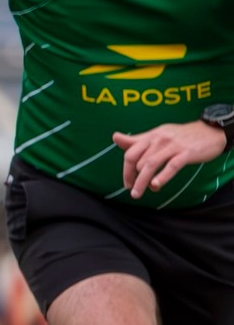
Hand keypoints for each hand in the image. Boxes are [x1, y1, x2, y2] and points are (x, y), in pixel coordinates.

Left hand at [113, 121, 229, 198]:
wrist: (210, 131)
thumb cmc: (181, 136)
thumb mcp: (158, 135)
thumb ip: (137, 140)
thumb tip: (115, 137)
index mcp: (151, 136)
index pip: (130, 153)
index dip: (126, 170)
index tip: (127, 183)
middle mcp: (159, 139)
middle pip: (137, 160)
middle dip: (132, 177)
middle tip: (133, 190)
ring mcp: (172, 146)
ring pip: (151, 164)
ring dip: (142, 181)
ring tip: (138, 193)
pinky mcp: (186, 153)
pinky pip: (171, 166)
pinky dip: (162, 176)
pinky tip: (155, 185)